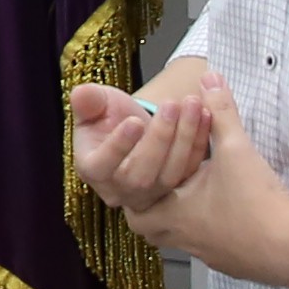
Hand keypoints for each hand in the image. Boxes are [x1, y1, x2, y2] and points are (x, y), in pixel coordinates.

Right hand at [68, 58, 234, 213]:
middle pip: (139, 175)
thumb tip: (81, 94)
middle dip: (159, 138)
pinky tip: (207, 116)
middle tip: (172, 105)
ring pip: (169, 175)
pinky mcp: (175, 189)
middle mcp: (120, 189)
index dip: (118, 146)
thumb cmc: (108, 116)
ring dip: (184, 139)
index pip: (101, 166)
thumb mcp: (95, 104)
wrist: (132, 127)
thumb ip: (88, 100)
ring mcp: (150, 194)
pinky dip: (200, 144)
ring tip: (193, 105)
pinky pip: (189, 170)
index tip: (135, 121)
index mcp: (93, 170)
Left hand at [129, 126, 288, 283]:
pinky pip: (209, 247)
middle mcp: (183, 238)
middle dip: (152, 203)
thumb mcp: (236, 148)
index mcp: (172, 213)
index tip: (148, 166)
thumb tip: (210, 78)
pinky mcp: (233, 263)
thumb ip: (221, 111)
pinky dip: (210, 229)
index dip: (137, 184)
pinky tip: (226, 211)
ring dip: (183, 215)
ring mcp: (208, 255)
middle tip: (163, 182)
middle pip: (149, 228)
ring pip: (179, 239)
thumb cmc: (257, 202)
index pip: (134, 204)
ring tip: (195, 192)